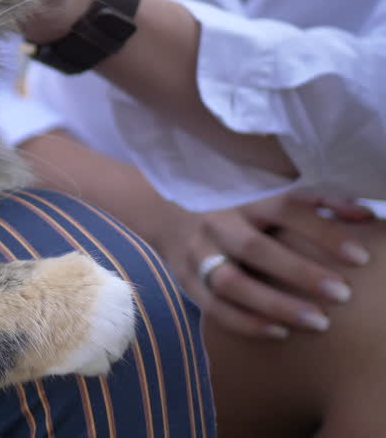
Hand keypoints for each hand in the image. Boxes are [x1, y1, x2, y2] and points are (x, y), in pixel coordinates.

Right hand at [165, 192, 371, 338]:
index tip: (360, 258)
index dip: (322, 231)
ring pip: (231, 282)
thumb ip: (318, 204)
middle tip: (342, 296)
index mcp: (244, 200)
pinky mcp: (185, 279)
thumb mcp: (270, 199)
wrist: (168, 216)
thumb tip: (365, 216)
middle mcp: (217, 224)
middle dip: (300, 273)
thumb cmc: (238, 212)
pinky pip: (213, 307)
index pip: (284, 209)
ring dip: (275, 305)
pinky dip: (246, 323)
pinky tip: (280, 333)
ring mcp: (197, 253)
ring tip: (318, 323)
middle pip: (254, 248)